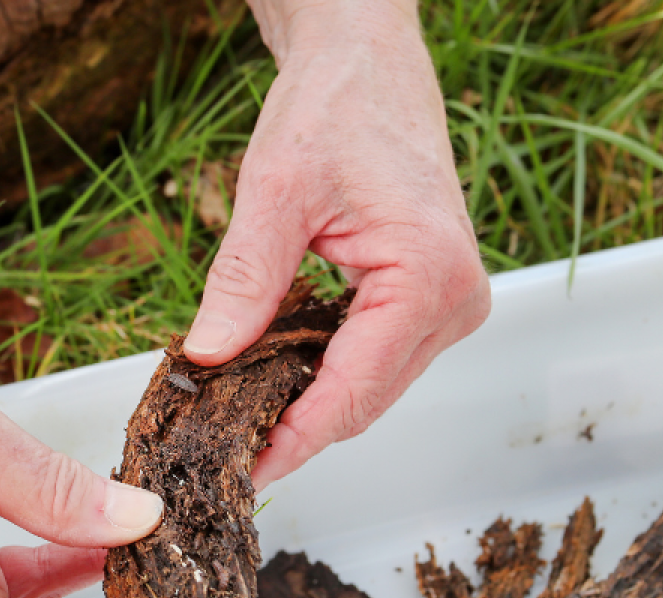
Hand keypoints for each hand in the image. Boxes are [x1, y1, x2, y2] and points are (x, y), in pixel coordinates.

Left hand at [185, 0, 490, 488]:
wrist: (366, 64)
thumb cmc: (335, 107)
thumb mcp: (273, 193)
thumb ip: (243, 283)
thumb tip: (206, 360)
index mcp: (429, 278)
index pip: (352, 392)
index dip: (292, 440)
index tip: (242, 468)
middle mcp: (456, 302)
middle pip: (364, 401)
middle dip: (293, 428)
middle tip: (223, 447)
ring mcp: (450, 305)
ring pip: (369, 388)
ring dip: (306, 405)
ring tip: (239, 416)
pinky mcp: (432, 301)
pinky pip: (374, 360)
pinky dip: (323, 374)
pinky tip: (275, 377)